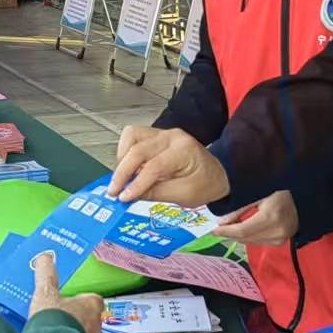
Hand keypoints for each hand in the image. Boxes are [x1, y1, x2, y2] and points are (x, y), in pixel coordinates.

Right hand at [28, 251, 104, 332]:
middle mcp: (96, 324)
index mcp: (91, 304)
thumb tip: (45, 259)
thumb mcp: (45, 292)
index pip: (93, 299)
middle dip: (77, 318)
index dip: (83, 299)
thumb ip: (46, 274)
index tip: (73, 299)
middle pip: (90, 318)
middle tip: (62, 318)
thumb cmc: (55, 321)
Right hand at [109, 126, 230, 205]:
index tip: (123, 198)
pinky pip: (134, 138)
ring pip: (132, 136)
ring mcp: (163, 134)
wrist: (219, 173)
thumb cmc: (206, 184)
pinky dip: (126, 153)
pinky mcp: (156, 136)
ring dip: (123, 158)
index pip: (154, 166)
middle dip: (122, 172)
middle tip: (114, 192)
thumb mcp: (184, 195)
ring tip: (122, 179)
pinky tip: (130, 170)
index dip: (136, 184)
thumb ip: (155, 193)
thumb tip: (128, 195)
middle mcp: (172, 136)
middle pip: (138, 149)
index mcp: (184, 150)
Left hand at [214, 191, 297, 246]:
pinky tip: (244, 228)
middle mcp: (277, 231)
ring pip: (251, 242)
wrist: (302, 197)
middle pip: (246, 238)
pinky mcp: (281, 242)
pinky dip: (249, 237)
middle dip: (230, 234)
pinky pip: (259, 242)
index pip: (243, 230)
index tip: (214, 230)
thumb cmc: (278, 190)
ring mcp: (281, 238)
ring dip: (238, 236)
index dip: (227, 231)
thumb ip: (240, 208)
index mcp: (271, 217)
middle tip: (219, 228)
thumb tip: (221, 222)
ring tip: (230, 227)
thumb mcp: (258, 194)